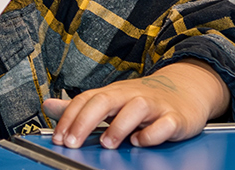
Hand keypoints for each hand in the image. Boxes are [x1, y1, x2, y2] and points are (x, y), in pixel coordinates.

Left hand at [43, 60, 229, 149]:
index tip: (59, 139)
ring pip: (135, 109)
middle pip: (105, 100)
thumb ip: (80, 107)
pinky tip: (140, 141)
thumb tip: (48, 106)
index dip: (69, 118)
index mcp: (113, 93)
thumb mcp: (110, 100)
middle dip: (84, 121)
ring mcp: (155, 106)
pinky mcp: (175, 118)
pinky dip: (152, 134)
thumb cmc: (143, 100)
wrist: (186, 90)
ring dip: (118, 126)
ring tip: (107, 144)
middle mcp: (131, 96)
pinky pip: (164, 124)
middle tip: (72, 142)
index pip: (86, 100)